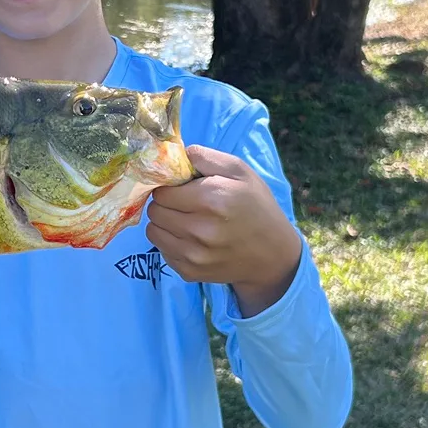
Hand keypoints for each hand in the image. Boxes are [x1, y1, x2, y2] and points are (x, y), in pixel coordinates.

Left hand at [146, 146, 301, 316]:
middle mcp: (199, 229)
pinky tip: (192, 239)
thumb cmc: (257, 206)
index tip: (183, 189)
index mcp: (212, 198)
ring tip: (187, 221)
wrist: (274, 255)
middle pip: (155, 211)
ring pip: (153, 231)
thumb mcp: (240, 171)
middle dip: (166, 204)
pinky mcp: (189, 272)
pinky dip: (172, 242)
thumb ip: (206, 157)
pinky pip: (162, 251)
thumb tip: (174, 155)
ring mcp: (193, 254)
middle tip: (185, 204)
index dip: (170, 187)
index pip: (162, 191)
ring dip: (165, 224)